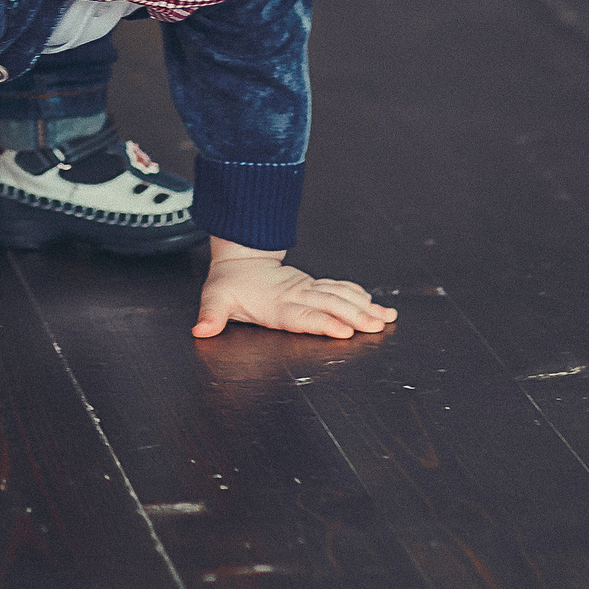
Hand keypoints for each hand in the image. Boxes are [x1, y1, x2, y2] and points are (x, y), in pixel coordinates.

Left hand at [193, 238, 395, 338]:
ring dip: (365, 307)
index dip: (323, 322)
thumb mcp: (214, 298)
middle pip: (330, 306)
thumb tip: (201, 329)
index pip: (303, 315)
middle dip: (356, 316)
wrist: (240, 257)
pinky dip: (360, 296)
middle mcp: (296, 295)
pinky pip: (340, 289)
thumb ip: (211, 315)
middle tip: (378, 326)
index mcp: (275, 304)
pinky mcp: (313, 285)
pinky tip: (377, 305)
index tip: (345, 330)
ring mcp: (307, 289)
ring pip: (340, 296)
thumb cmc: (229, 283)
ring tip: (387, 317)